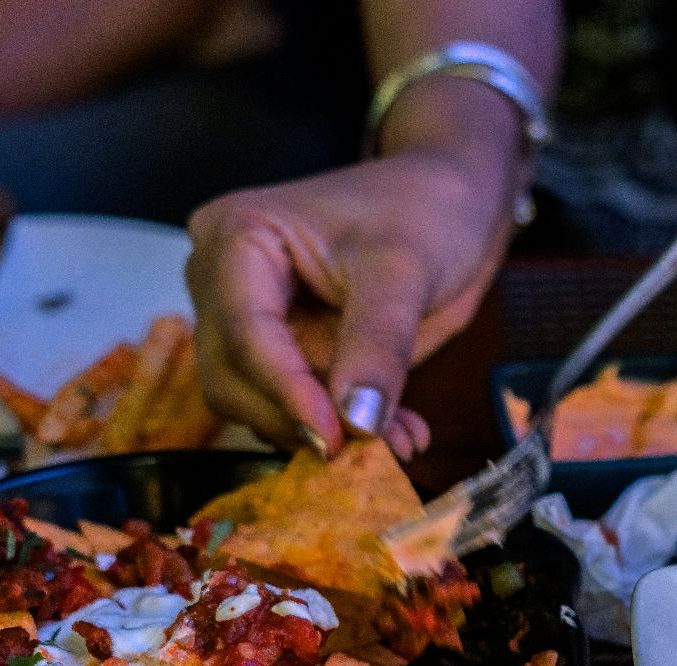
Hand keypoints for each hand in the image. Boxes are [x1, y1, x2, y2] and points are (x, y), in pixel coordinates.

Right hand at [185, 149, 514, 458]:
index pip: (244, 331)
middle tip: (372, 450)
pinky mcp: (285, 353)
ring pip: (255, 403)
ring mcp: (250, 320)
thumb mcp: (405, 270)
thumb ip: (378, 344)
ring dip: (324, 434)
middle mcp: (224, 281)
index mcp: (237, 237)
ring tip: (397, 441)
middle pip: (233, 376)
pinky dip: (345, 430)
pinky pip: (296, 408)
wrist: (453, 202)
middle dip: (299, 420)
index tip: (336, 438)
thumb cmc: (424, 208)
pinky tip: (398, 434)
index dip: (286, 392)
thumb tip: (357, 423)